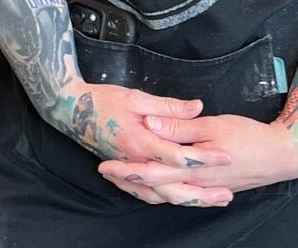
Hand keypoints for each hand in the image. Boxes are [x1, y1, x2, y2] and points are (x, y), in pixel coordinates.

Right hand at [49, 84, 235, 207]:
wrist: (70, 110)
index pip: (178, 156)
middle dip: (201, 193)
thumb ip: (168, 107)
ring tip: (211, 200)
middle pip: (172, 187)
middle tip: (226, 194)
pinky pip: (145, 194)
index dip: (204, 157)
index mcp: (139, 141)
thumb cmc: (103, 100)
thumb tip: (197, 107)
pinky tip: (180, 198)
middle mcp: (134, 162)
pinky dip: (165, 198)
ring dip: (187, 200)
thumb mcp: (136, 97)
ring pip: (160, 195)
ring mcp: (129, 170)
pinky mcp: (124, 172)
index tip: (226, 156)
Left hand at [98, 114, 297, 196]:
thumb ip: (179, 127)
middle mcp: (193, 183)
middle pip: (153, 188)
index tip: (105, 164)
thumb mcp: (212, 125)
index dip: (126, 169)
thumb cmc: (248, 136)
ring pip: (166, 194)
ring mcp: (202, 187)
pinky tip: (157, 185)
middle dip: (128, 181)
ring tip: (123, 180)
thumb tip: (151, 125)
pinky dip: (163, 190)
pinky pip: (180, 193)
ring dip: (143, 188)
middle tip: (105, 172)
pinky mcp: (210, 187)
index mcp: (191, 167)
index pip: (150, 172)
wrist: (281, 155)